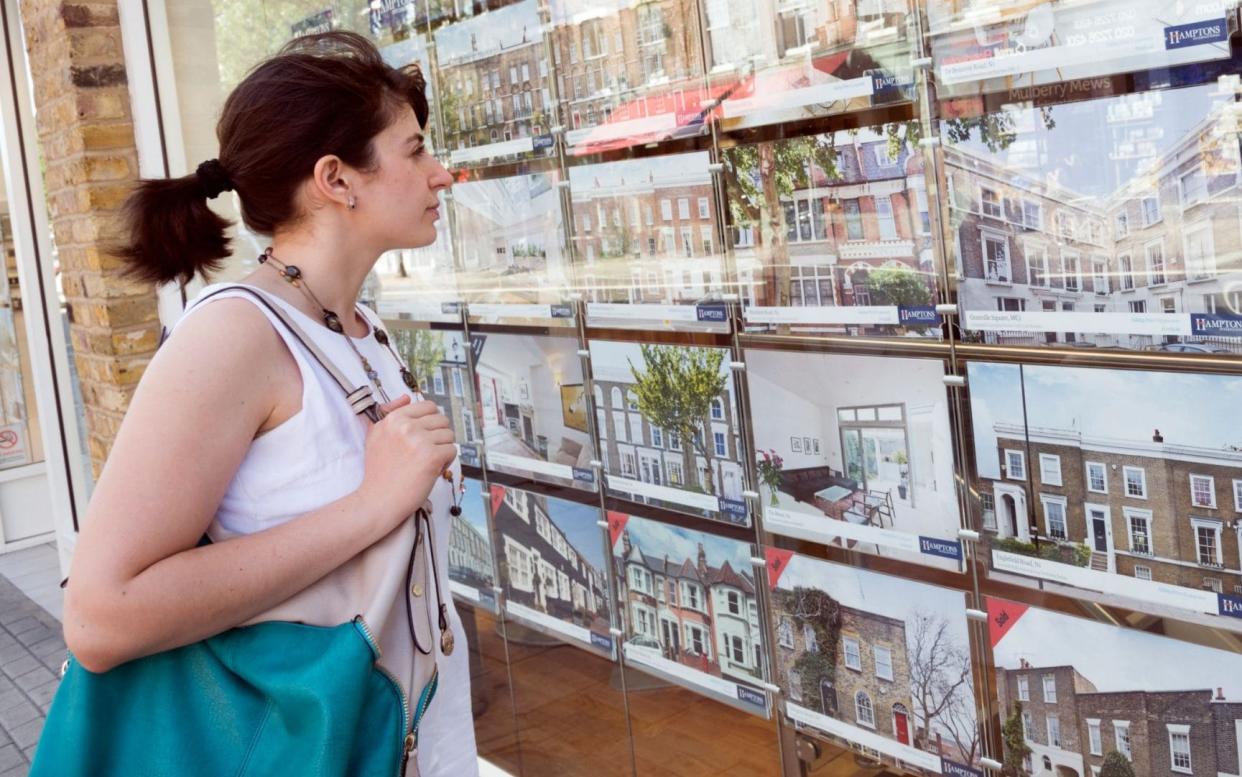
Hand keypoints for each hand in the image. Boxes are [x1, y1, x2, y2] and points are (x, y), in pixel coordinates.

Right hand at [356, 395, 456, 532]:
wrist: (378, 499)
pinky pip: (452, 450)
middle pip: (442, 420)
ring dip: (443, 449)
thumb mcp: (375, 435)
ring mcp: (420, 441)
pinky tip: (434, 469)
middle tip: (427, 452)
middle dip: (438, 436)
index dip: (431, 422)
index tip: (425, 436)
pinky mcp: (432, 457)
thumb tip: (406, 397)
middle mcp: (406, 426)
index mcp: (394, 419)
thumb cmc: (378, 471)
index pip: (428, 406)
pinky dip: (447, 461)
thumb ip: (389, 413)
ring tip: (429, 461)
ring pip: (449, 435)